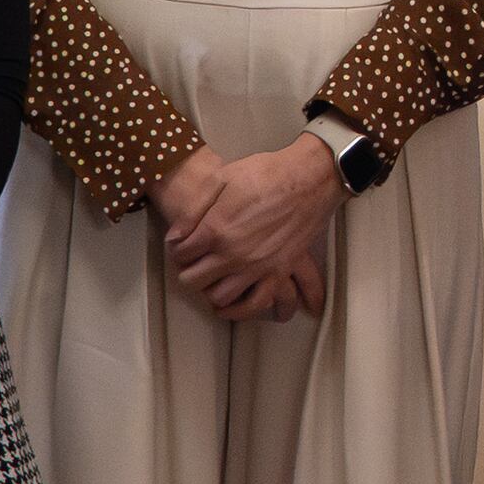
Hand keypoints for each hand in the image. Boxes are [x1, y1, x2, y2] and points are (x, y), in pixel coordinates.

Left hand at [153, 137, 336, 325]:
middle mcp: (233, 254)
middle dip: (188, 272)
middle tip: (192, 263)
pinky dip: (242, 310)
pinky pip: (256, 304)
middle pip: (194, 280)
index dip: (177, 249)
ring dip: (210, 291)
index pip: (181, 253)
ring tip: (211, 280)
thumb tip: (174, 237)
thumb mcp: (221, 178)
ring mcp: (256, 267)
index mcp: (216, 229)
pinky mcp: (278, 272)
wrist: (309, 179)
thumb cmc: (266, 173)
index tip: (182, 245)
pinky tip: (233, 304)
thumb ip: (194, 210)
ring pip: (219, 298)